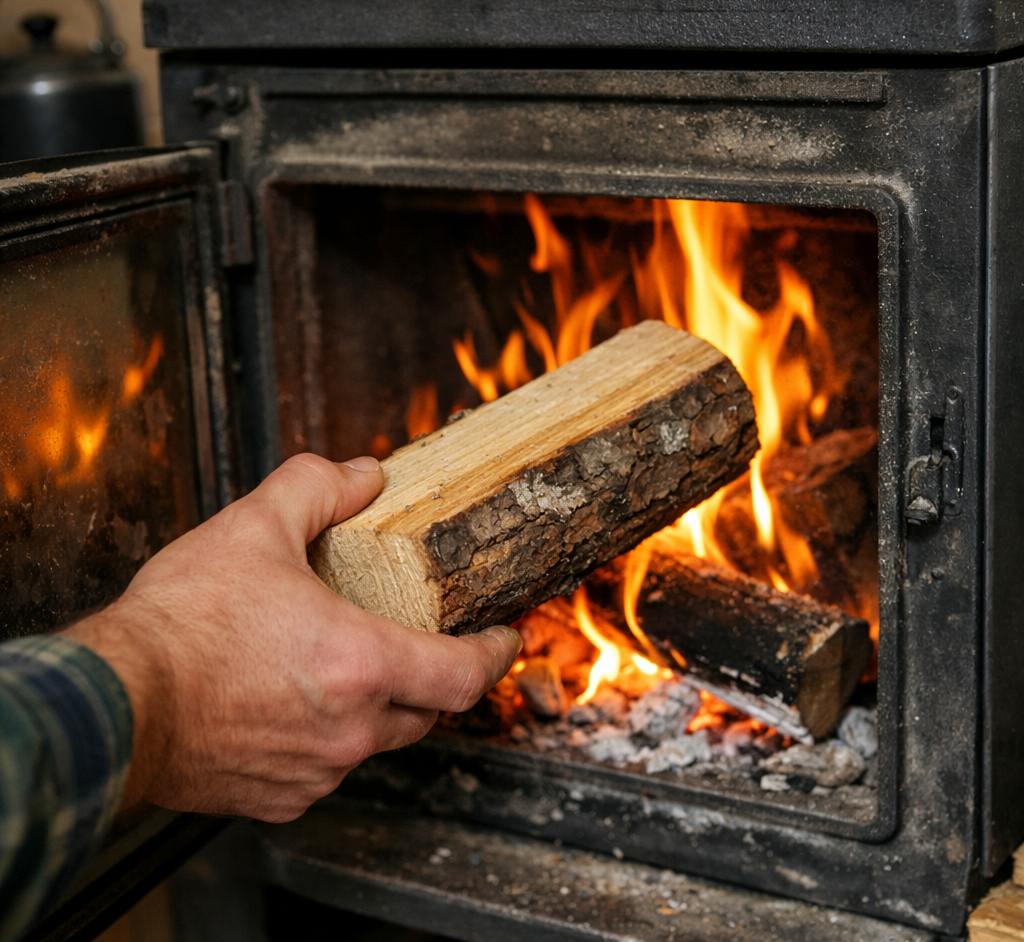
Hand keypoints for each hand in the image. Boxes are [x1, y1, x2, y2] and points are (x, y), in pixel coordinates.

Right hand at [63, 454, 521, 822]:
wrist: (113, 703)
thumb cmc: (180, 625)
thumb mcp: (253, 527)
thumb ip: (318, 489)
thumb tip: (363, 474)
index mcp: (361, 664)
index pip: (464, 674)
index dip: (494, 653)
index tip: (503, 637)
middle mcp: (349, 728)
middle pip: (426, 710)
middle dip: (432, 678)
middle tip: (418, 643)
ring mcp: (315, 770)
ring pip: (375, 742)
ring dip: (375, 707)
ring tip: (342, 667)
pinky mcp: (279, 797)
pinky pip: (327, 768)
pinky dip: (328, 738)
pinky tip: (295, 705)